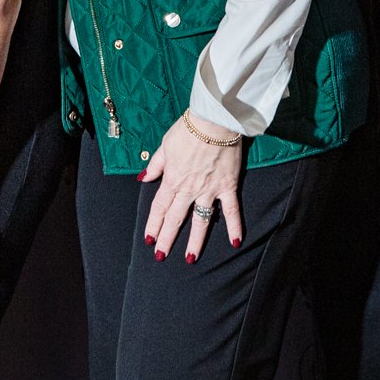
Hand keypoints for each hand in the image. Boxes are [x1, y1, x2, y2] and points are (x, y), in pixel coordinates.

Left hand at [142, 114, 244, 263]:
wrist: (214, 121)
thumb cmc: (188, 129)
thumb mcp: (165, 145)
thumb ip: (155, 165)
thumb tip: (143, 178)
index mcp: (172, 179)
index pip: (159, 207)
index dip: (153, 224)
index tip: (149, 239)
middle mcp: (189, 189)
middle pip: (176, 218)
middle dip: (167, 238)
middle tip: (161, 256)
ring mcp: (209, 190)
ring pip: (201, 220)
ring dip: (195, 241)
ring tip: (190, 258)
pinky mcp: (227, 186)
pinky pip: (231, 210)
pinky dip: (234, 226)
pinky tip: (236, 243)